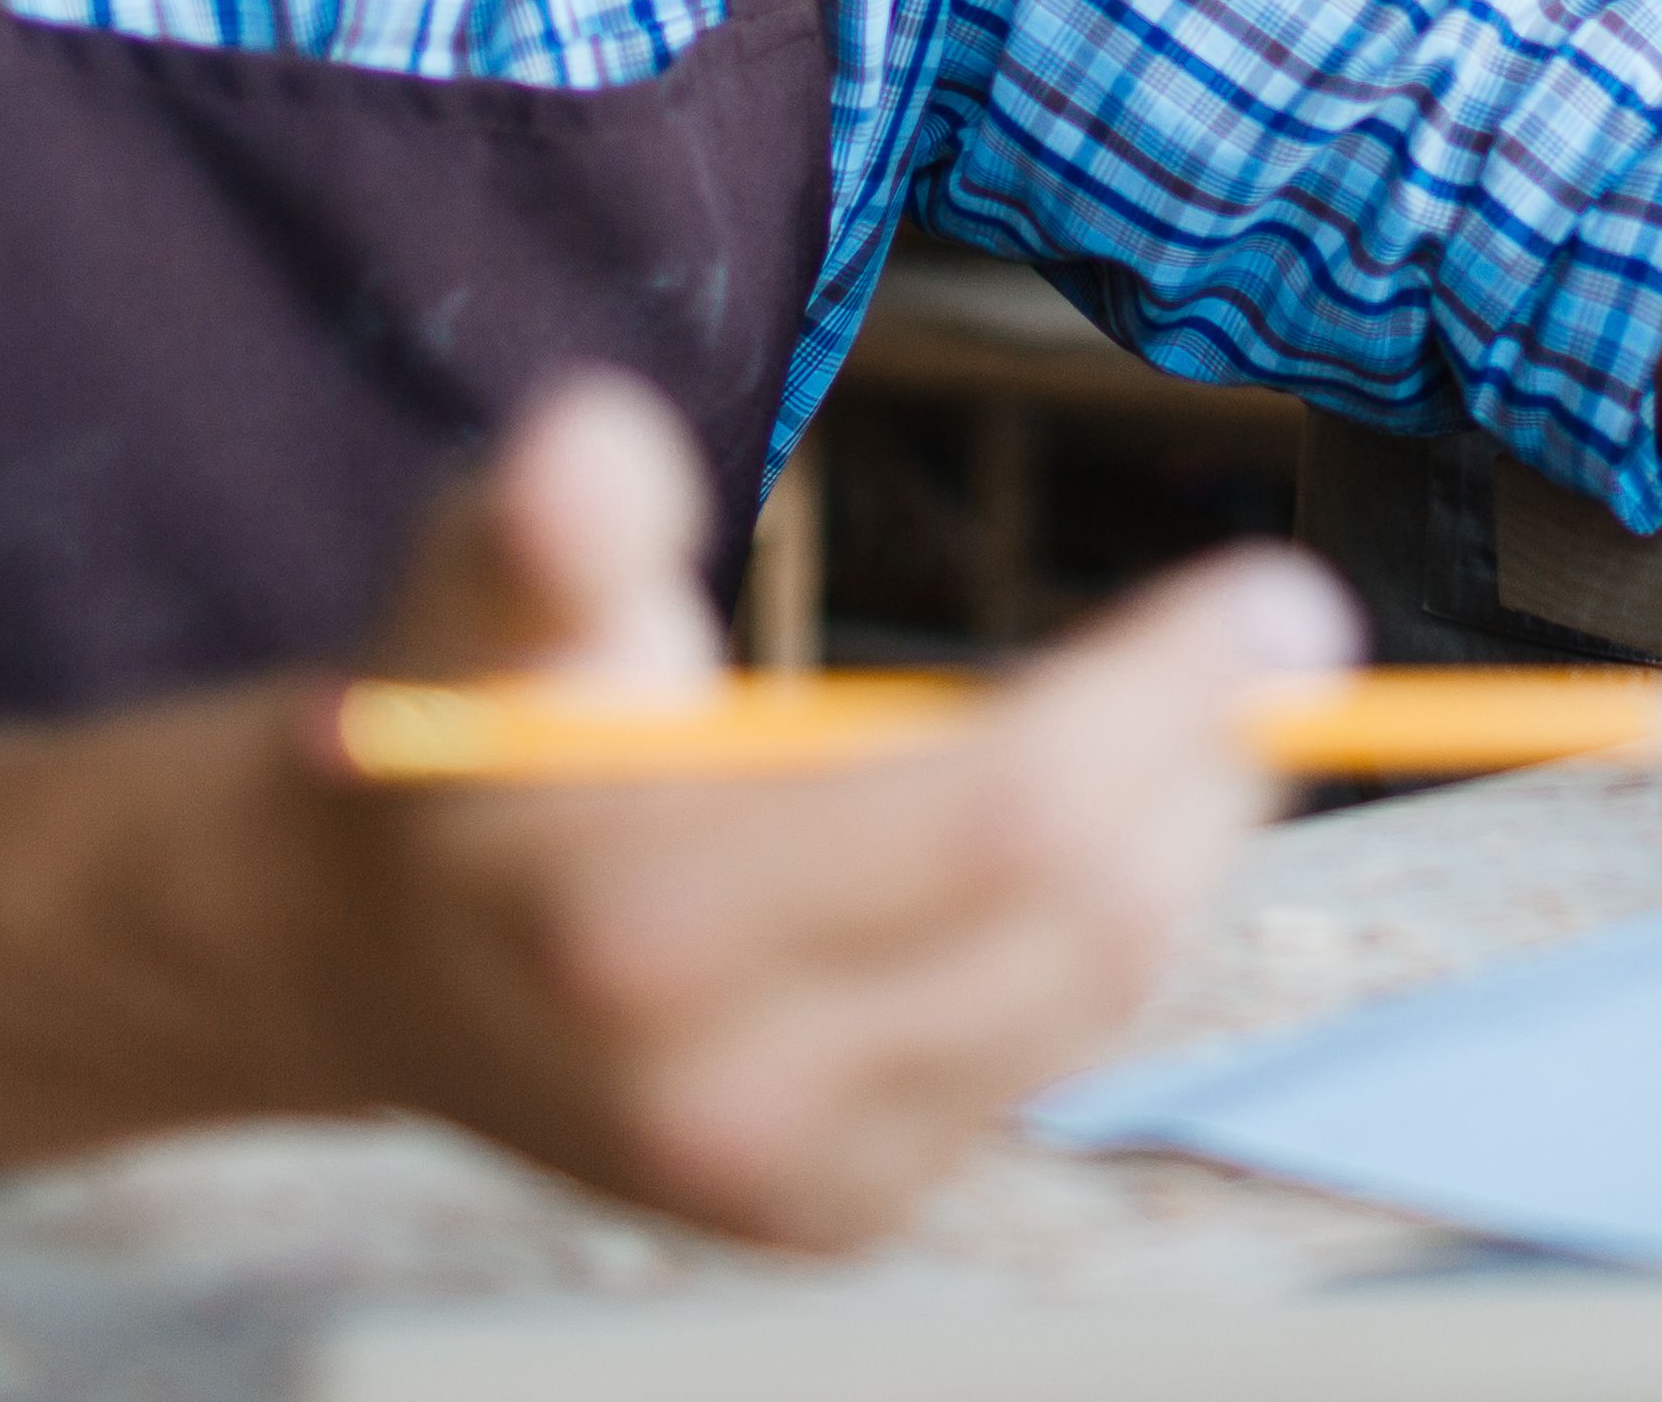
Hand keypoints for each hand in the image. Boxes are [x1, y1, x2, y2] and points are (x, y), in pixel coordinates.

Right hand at [317, 377, 1355, 1245]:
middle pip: (1073, 919)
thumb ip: (551, 517)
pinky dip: (1110, 930)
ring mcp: (784, 1176)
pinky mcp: (832, 1211)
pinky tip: (1115, 826)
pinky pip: (1042, 1057)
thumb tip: (591, 449)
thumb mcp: (475, 579)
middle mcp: (718, 1088)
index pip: (996, 818)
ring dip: (1187, 841)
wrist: (373, 954)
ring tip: (1222, 713)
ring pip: (1087, 996)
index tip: (1280, 592)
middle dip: (1210, 760)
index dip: (1163, 700)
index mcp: (635, 922)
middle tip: (1288, 632)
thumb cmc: (467, 719)